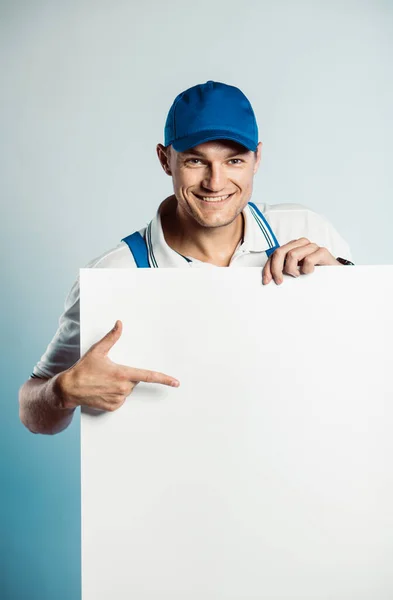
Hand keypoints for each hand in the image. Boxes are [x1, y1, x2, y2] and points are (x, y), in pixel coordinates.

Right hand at [56, 320, 178, 411]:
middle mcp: (122, 388)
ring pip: (126, 391)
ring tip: (103, 382)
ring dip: (119, 386)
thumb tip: (119, 324)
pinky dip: (114, 395)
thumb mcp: (98, 351)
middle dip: (125, 376)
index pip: (149, 376)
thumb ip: (112, 337)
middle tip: (109, 373)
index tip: (175, 382)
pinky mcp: (112, 407)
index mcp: (122, 374)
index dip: (164, 379)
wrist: (68, 389)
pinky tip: (102, 391)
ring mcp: (118, 399)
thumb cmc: (83, 369)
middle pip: (133, 381)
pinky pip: (119, 400)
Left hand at [262, 238, 341, 284]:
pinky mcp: (322, 252)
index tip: (267, 281)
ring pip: (292, 255)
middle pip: (280, 252)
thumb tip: (267, 279)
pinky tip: (309, 273)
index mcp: (292, 247)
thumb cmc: (314, 275)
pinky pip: (308, 260)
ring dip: (291, 269)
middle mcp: (301, 244)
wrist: (336, 277)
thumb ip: (283, 271)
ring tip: (297, 275)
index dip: (268, 268)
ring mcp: (312, 247)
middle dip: (276, 269)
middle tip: (279, 281)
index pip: (274, 254)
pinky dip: (306, 270)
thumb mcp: (295, 273)